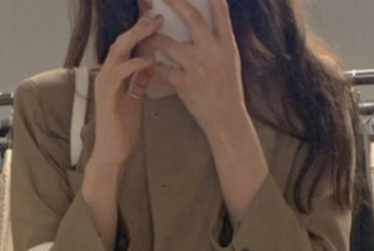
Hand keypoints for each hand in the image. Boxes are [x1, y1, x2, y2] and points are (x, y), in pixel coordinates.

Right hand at [88, 10, 160, 169]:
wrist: (111, 154)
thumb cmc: (121, 130)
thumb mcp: (134, 99)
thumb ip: (139, 81)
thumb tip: (150, 64)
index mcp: (112, 76)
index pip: (125, 46)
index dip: (139, 30)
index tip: (156, 18)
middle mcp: (105, 77)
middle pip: (120, 43)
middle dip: (139, 27)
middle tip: (157, 15)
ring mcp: (103, 86)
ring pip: (117, 52)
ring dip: (135, 38)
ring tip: (153, 28)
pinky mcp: (106, 98)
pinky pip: (119, 75)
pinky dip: (133, 65)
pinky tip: (148, 59)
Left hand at [141, 0, 246, 139]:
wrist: (226, 117)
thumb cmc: (227, 88)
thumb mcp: (229, 59)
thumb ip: (218, 40)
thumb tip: (204, 23)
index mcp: (226, 42)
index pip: (220, 10)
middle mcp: (213, 50)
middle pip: (193, 18)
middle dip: (177, 3)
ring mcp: (198, 67)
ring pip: (170, 44)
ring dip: (155, 37)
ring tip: (144, 33)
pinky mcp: (185, 84)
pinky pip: (163, 70)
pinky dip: (154, 65)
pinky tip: (147, 61)